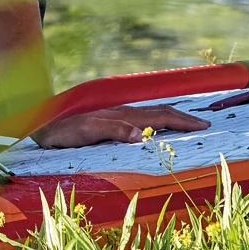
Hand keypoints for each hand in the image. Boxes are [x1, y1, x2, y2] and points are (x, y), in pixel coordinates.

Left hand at [31, 104, 207, 148]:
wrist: (43, 128)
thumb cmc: (64, 133)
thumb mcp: (87, 132)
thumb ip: (114, 131)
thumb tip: (141, 137)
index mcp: (122, 115)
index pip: (159, 116)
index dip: (181, 121)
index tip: (202, 125)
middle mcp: (123, 113)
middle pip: (160, 112)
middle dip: (183, 117)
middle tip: (205, 123)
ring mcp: (118, 116)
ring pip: (152, 114)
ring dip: (172, 117)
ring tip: (189, 121)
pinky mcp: (112, 121)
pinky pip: (142, 119)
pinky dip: (158, 121)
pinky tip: (159, 126)